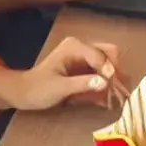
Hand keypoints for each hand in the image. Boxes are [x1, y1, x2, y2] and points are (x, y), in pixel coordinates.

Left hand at [11, 38, 131, 110]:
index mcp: (75, 47)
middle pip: (109, 53)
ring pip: (109, 62)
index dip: (109, 70)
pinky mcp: (85, 67)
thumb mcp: (59, 88)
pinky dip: (107, 83)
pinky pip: (102, 72)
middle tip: (121, 91)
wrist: (24, 93)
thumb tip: (105, 82)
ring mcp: (84, 56)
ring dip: (114, 78)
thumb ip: (82, 84)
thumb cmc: (38, 89)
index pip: (100, 55)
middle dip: (117, 71)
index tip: (114, 87)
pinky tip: (108, 98)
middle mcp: (82, 47)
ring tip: (118, 96)